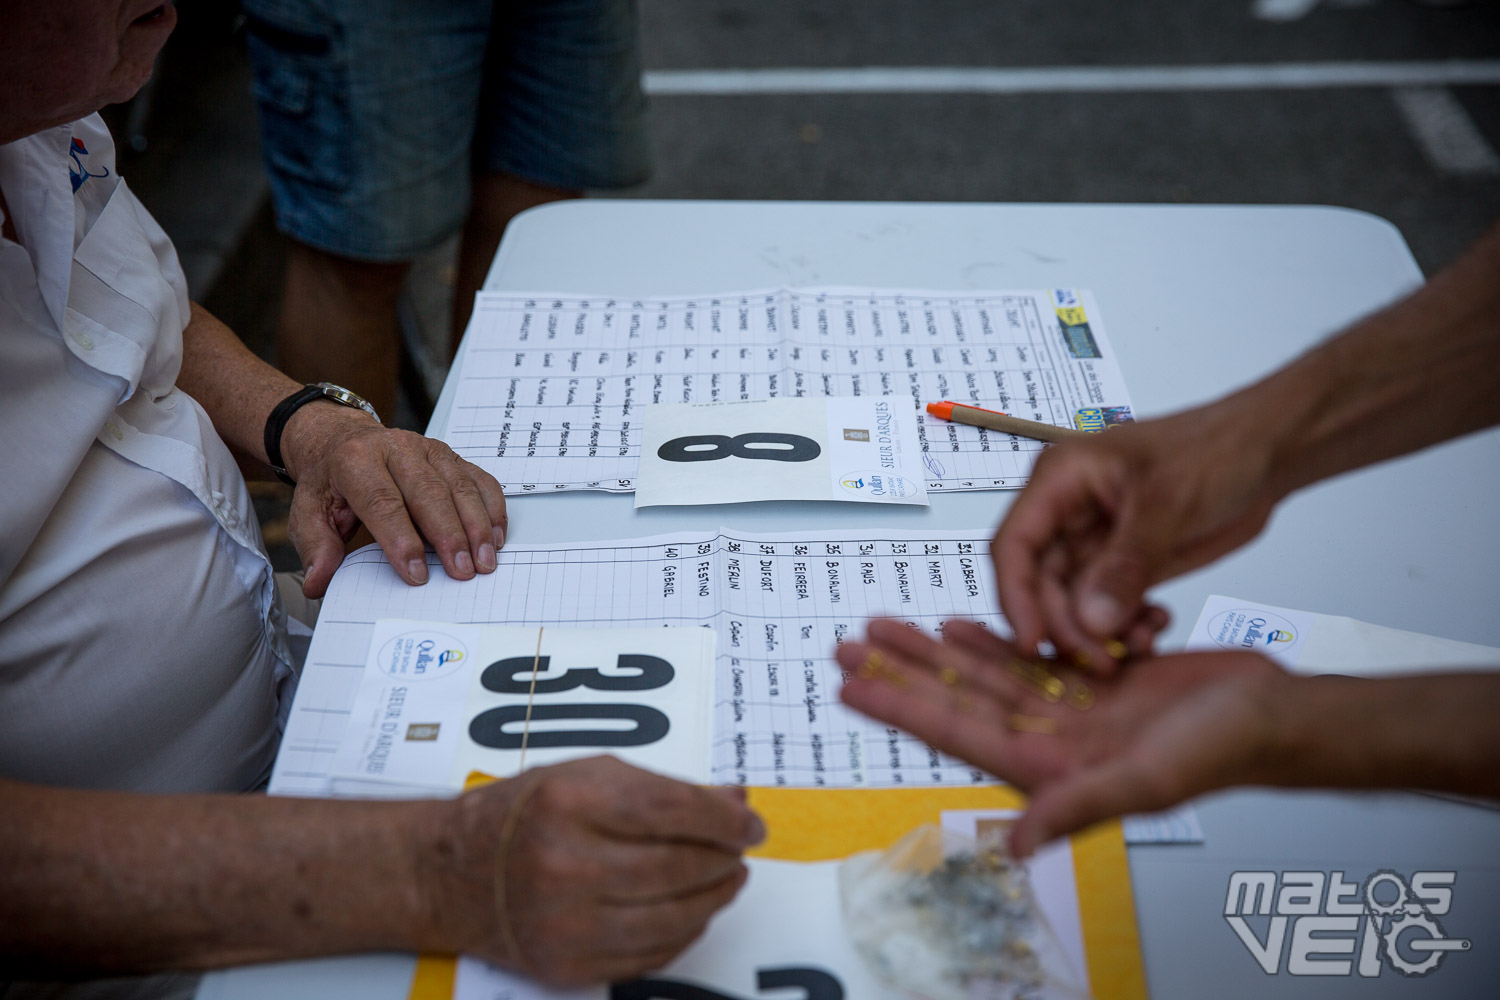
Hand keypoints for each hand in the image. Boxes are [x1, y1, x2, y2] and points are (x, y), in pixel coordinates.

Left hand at [280, 403, 507, 596]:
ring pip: (459, 486)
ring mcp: (428, 449)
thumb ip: (317, 547)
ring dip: (476, 526)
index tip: (417, 573)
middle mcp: (396, 448)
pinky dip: (492, 509)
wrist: (343, 440)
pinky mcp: (451, 455)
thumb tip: (319, 582)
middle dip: (449, 535)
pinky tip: (496, 537)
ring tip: (484, 560)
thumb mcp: (310, 512)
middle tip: (463, 571)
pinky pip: (479, 479)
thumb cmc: (332, 481)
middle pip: (429, 492)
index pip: (382, 501)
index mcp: (355, 460)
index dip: (402, 539)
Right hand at [429, 757, 764, 985]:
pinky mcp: (569, 965)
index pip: (673, 811)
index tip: (750, 825)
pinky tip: (690, 910)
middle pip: (679, 867)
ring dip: (713, 898)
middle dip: (723, 859)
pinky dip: (683, 932)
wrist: (447, 871)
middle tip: (740, 851)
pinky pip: (651, 954)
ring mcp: (566, 923)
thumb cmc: (521, 814)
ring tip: (725, 879)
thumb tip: (734, 804)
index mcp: (572, 803)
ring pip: (674, 917)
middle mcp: (566, 865)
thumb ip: (664, 790)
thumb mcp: (589, 776)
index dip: (724, 821)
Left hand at [836, 618, 1286, 856]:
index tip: (851, 686)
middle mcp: (1051, 737)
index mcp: (1052, 764)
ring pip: (984, 672)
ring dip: (934, 650)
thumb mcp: (1146, 780)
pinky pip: (1029, 658)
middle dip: (899, 670)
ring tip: (887, 626)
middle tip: (847, 645)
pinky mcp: (1095, 680)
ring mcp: (1071, 707)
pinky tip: (960, 626)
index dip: (900, 707)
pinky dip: (992, 641)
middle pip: (955, 696)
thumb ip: (1076, 807)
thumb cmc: (1225, 752)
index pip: (955, 731)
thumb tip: (1016, 846)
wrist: (1276, 716)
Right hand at [994, 399, 1282, 669]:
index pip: (1014, 545)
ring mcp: (1095, 543)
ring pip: (1072, 605)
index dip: (1016, 597)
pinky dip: (1124, 629)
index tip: (1035, 643)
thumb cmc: (1215, 448)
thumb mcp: (1167, 502)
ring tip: (1136, 647)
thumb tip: (1090, 620)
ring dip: (1097, 634)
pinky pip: (1106, 610)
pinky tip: (1153, 629)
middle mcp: (1067, 514)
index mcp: (1060, 480)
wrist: (1266, 452)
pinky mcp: (1122, 567)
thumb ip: (1126, 564)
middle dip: (1066, 626)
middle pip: (1040, 585)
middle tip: (1099, 660)